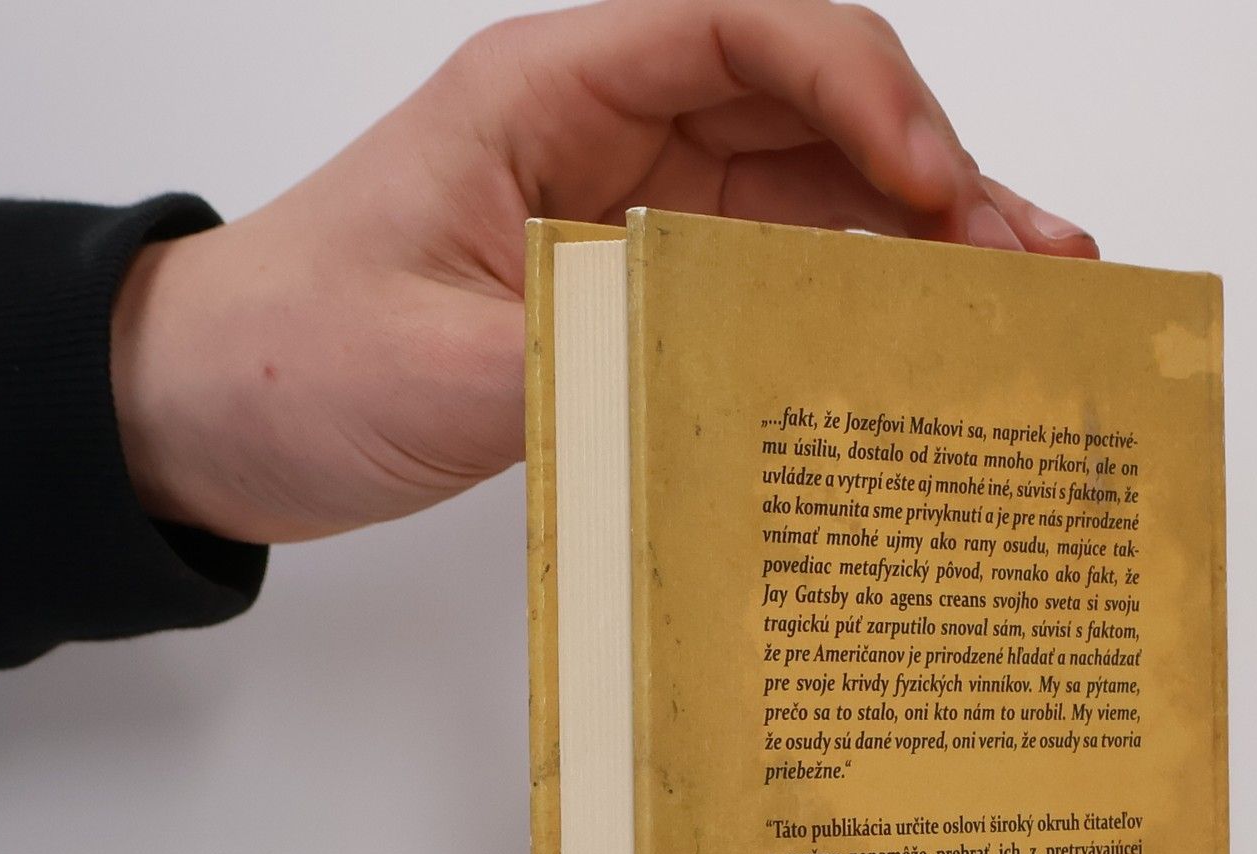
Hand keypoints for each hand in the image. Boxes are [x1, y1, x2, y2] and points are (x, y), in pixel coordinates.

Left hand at [110, 0, 1098, 544]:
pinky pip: (778, 269)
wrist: (219, 412)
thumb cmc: (294, 356)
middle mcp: (613, 131)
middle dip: (936, 169)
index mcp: (553, 92)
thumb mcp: (444, 363)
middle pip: (812, 107)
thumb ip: (594, 355)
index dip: (860, 87)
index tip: (934, 185)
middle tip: (1037, 256)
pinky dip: (861, 294)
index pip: (741, 33)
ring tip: (1028, 292)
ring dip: (924, 234)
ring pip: (815, 188)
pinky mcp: (646, 286)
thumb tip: (741, 373)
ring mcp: (639, 208)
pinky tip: (930, 333)